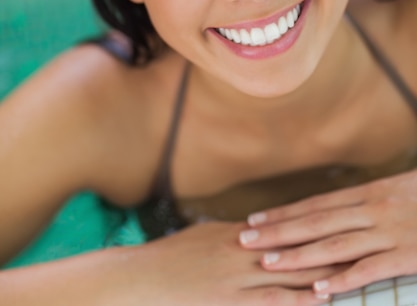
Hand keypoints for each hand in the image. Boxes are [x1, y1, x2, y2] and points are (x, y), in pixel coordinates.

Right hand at [139, 220, 332, 304]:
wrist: (143, 277)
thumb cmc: (173, 255)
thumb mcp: (206, 235)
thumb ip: (235, 234)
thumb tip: (256, 231)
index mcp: (239, 234)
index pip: (286, 229)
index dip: (315, 231)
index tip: (341, 228)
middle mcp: (243, 251)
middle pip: (293, 249)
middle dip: (326, 250)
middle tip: (357, 248)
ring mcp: (236, 277)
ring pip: (288, 275)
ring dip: (320, 275)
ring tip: (349, 275)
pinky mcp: (228, 302)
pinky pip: (268, 303)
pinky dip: (295, 302)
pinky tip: (316, 301)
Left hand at [239, 170, 416, 296]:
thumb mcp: (401, 189)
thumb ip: (372, 200)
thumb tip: (345, 209)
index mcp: (370, 193)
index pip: (317, 205)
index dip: (285, 213)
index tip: (257, 220)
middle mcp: (373, 210)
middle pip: (316, 222)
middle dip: (279, 232)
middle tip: (245, 240)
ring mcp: (389, 232)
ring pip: (335, 245)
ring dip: (299, 255)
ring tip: (269, 262)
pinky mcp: (408, 256)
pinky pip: (372, 270)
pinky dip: (345, 280)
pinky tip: (320, 290)